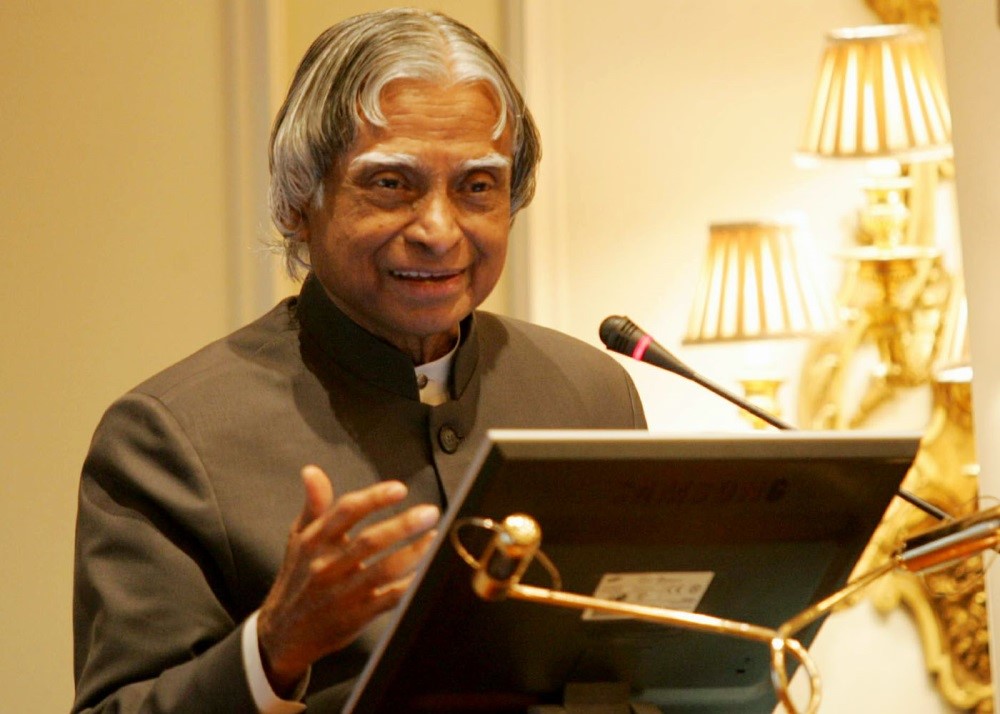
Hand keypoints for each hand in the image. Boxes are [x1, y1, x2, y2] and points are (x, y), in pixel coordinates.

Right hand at [256, 465, 439, 694]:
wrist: (284, 634)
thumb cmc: (297, 578)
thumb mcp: (299, 539)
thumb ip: (314, 505)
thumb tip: (312, 472)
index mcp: (314, 542)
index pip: (345, 512)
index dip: (374, 498)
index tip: (400, 489)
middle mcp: (327, 566)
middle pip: (370, 541)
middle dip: (403, 525)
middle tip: (430, 512)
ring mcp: (343, 593)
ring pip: (384, 570)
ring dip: (414, 553)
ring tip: (435, 537)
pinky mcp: (358, 616)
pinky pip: (390, 598)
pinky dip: (411, 585)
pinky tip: (428, 571)